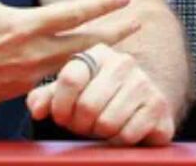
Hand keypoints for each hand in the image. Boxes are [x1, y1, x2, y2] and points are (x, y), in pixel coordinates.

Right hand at [0, 0, 139, 105]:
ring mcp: (29, 76)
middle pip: (86, 44)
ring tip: (118, 41)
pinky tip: (81, 60)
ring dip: (97, 52)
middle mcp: (31, 54)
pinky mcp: (22, 90)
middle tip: (138, 22)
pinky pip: (54, 76)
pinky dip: (71, 67)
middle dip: (115, 32)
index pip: (73, 14)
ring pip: (73, 63)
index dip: (102, 4)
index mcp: (23, 26)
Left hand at [26, 43, 175, 145]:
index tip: (61, 116)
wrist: (138, 106)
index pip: (70, 78)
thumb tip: (37, 108)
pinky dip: (118, 141)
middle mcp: (123, 62)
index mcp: (98, 53)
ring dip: (99, 134)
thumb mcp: (68, 95)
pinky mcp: (159, 107)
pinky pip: (126, 135)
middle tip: (84, 125)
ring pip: (107, 122)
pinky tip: (120, 132)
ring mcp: (144, 83)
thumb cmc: (96, 99)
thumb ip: (46, 97)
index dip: (60, 105)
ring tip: (102, 127)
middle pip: (88, 105)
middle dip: (80, 124)